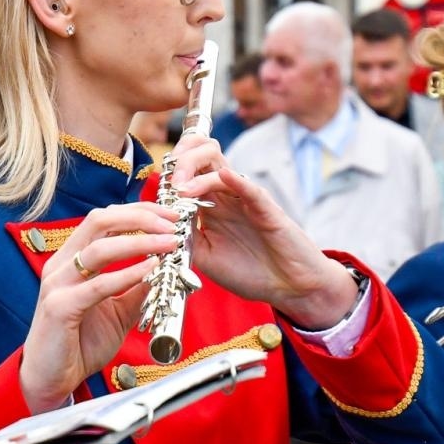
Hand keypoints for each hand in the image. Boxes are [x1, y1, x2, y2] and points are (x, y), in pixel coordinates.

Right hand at [20, 203, 179, 411]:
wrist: (52, 380)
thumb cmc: (79, 344)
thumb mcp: (117, 312)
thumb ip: (136, 289)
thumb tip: (164, 270)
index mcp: (72, 259)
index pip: (104, 220)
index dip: (138, 211)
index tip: (169, 216)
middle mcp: (61, 265)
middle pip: (100, 221)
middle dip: (140, 217)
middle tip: (172, 223)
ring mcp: (57, 284)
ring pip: (99, 248)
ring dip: (140, 241)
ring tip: (168, 243)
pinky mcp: (59, 307)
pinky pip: (98, 285)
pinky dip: (127, 274)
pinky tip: (150, 269)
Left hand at [168, 136, 357, 328]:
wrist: (288, 286)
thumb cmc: (249, 271)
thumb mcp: (205, 258)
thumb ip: (183, 239)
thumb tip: (156, 225)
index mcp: (210, 204)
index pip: (187, 171)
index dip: (169, 170)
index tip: (155, 183)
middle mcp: (226, 195)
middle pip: (202, 156)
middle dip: (180, 160)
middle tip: (169, 182)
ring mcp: (245, 198)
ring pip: (219, 165)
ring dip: (196, 170)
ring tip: (181, 188)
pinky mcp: (266, 209)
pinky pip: (249, 188)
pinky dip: (235, 181)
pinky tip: (223, 178)